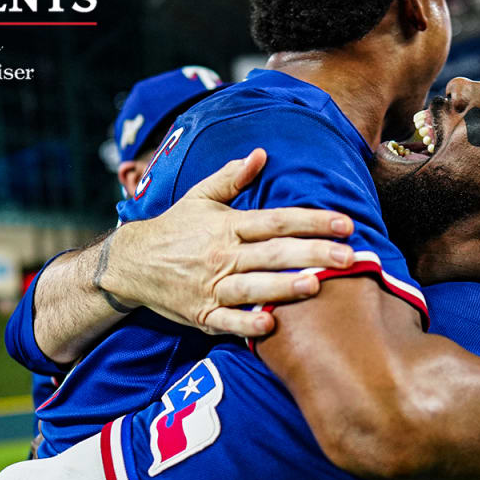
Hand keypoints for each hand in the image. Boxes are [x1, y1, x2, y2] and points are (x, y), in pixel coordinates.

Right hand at [101, 148, 356, 335]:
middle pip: (273, 254)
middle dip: (313, 254)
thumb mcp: (199, 197)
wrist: (129, 264)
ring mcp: (210, 286)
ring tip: (317, 285)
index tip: (345, 223)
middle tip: (349, 257)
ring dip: (284, 287)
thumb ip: (231, 178)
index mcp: (227, 226)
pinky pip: (226, 322)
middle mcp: (221, 255)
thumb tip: (260, 153)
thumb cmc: (174, 229)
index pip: (276, 221)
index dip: (312, 221)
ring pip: (253, 287)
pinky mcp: (201, 314)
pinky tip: (271, 325)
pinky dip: (247, 325)